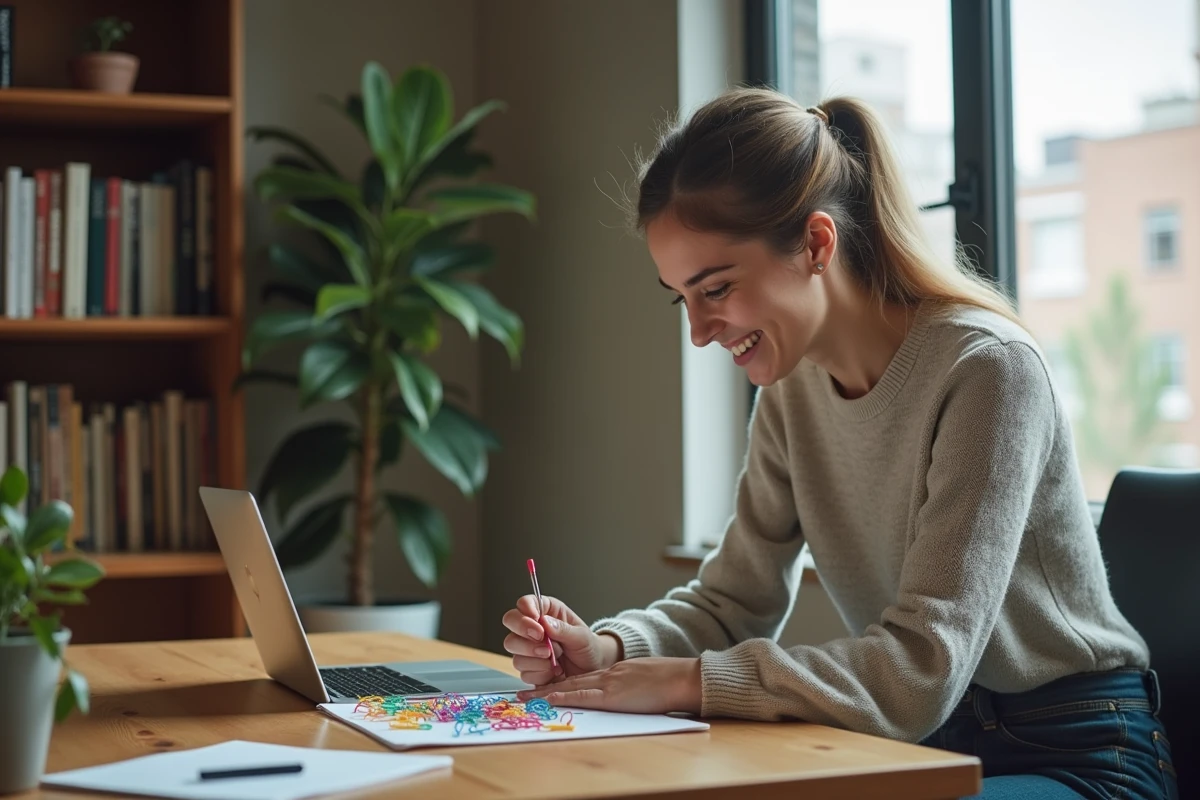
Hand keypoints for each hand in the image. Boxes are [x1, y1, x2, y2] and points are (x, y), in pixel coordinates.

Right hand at [501, 595, 619, 686]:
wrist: (591, 670)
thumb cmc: (587, 647)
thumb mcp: (581, 636)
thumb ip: (564, 629)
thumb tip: (545, 622)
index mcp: (546, 611)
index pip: (525, 603)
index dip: (526, 609)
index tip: (536, 619)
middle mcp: (533, 628)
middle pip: (510, 621)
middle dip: (524, 631)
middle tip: (543, 640)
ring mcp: (528, 649)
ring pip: (513, 647)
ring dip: (533, 655)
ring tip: (554, 658)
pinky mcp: (528, 669)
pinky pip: (522, 671)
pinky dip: (539, 672)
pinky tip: (553, 671)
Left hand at [516, 657, 702, 714]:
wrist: (681, 678)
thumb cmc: (668, 681)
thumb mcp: (643, 679)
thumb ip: (628, 684)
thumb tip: (623, 694)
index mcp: (614, 673)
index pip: (581, 678)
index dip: (559, 683)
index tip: (542, 688)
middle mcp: (606, 676)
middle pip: (569, 681)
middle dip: (544, 686)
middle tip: (522, 692)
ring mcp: (608, 684)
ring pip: (570, 686)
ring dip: (546, 692)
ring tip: (526, 697)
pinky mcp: (613, 695)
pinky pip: (583, 696)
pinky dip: (564, 696)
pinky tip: (550, 699)